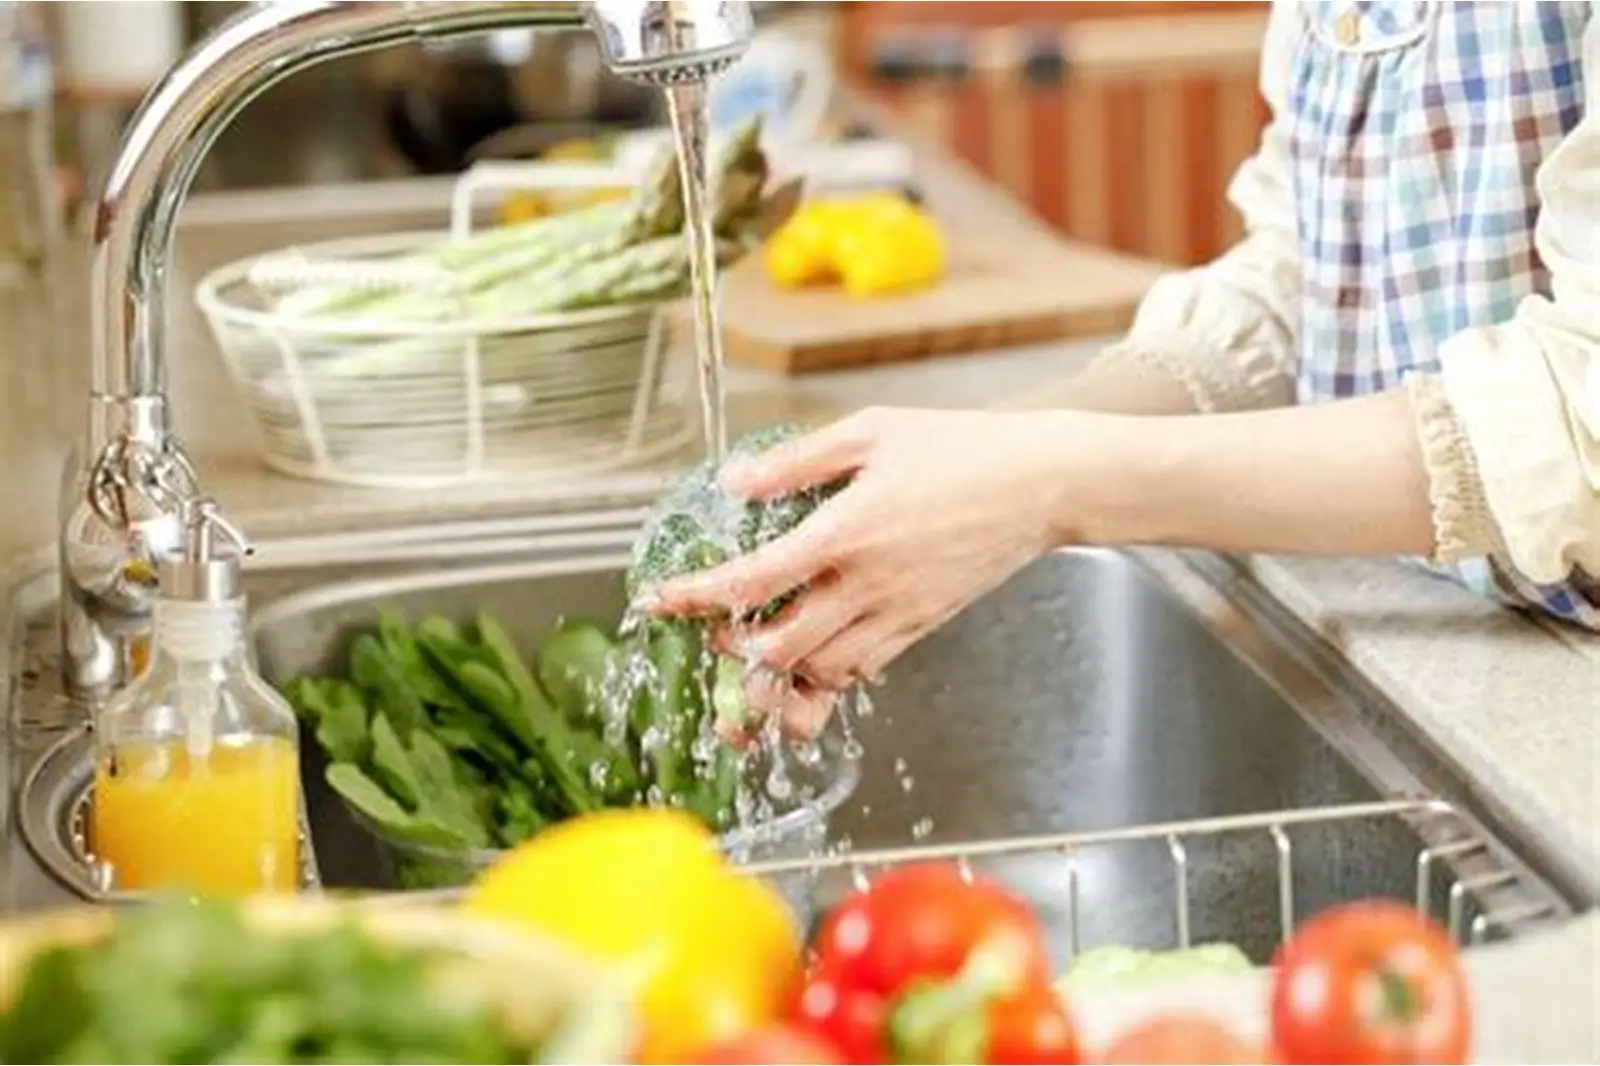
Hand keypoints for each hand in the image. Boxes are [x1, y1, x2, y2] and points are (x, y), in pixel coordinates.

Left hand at [647, 407, 1077, 735]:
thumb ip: (797, 461)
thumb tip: (735, 481)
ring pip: (820, 673)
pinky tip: (811, 659)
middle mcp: (868, 584)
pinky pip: (863, 672)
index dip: (697, 597)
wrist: (1042, 483)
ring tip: (754, 658)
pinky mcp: (922, 627)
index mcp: (846, 532)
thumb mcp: (870, 430)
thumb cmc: (960, 447)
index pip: (752, 580)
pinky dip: (827, 678)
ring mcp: (898, 613)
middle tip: (712, 632)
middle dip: (733, 649)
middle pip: (779, 646)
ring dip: (777, 675)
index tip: (660, 601)